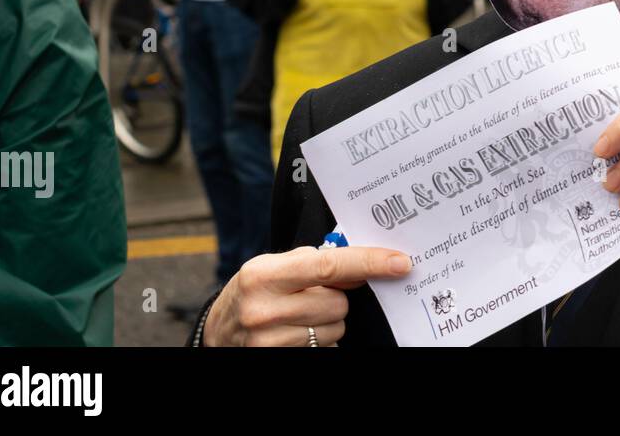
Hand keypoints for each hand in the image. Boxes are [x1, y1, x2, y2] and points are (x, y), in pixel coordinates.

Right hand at [203, 245, 411, 346]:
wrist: (219, 331)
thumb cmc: (253, 291)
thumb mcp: (273, 266)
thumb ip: (315, 261)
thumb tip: (363, 264)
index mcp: (264, 274)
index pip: (329, 266)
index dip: (369, 263)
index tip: (400, 262)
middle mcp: (265, 309)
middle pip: (338, 303)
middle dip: (335, 298)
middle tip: (313, 295)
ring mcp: (269, 341)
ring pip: (335, 328)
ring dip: (327, 322)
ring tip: (300, 315)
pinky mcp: (277, 359)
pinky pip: (326, 348)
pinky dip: (319, 340)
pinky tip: (297, 333)